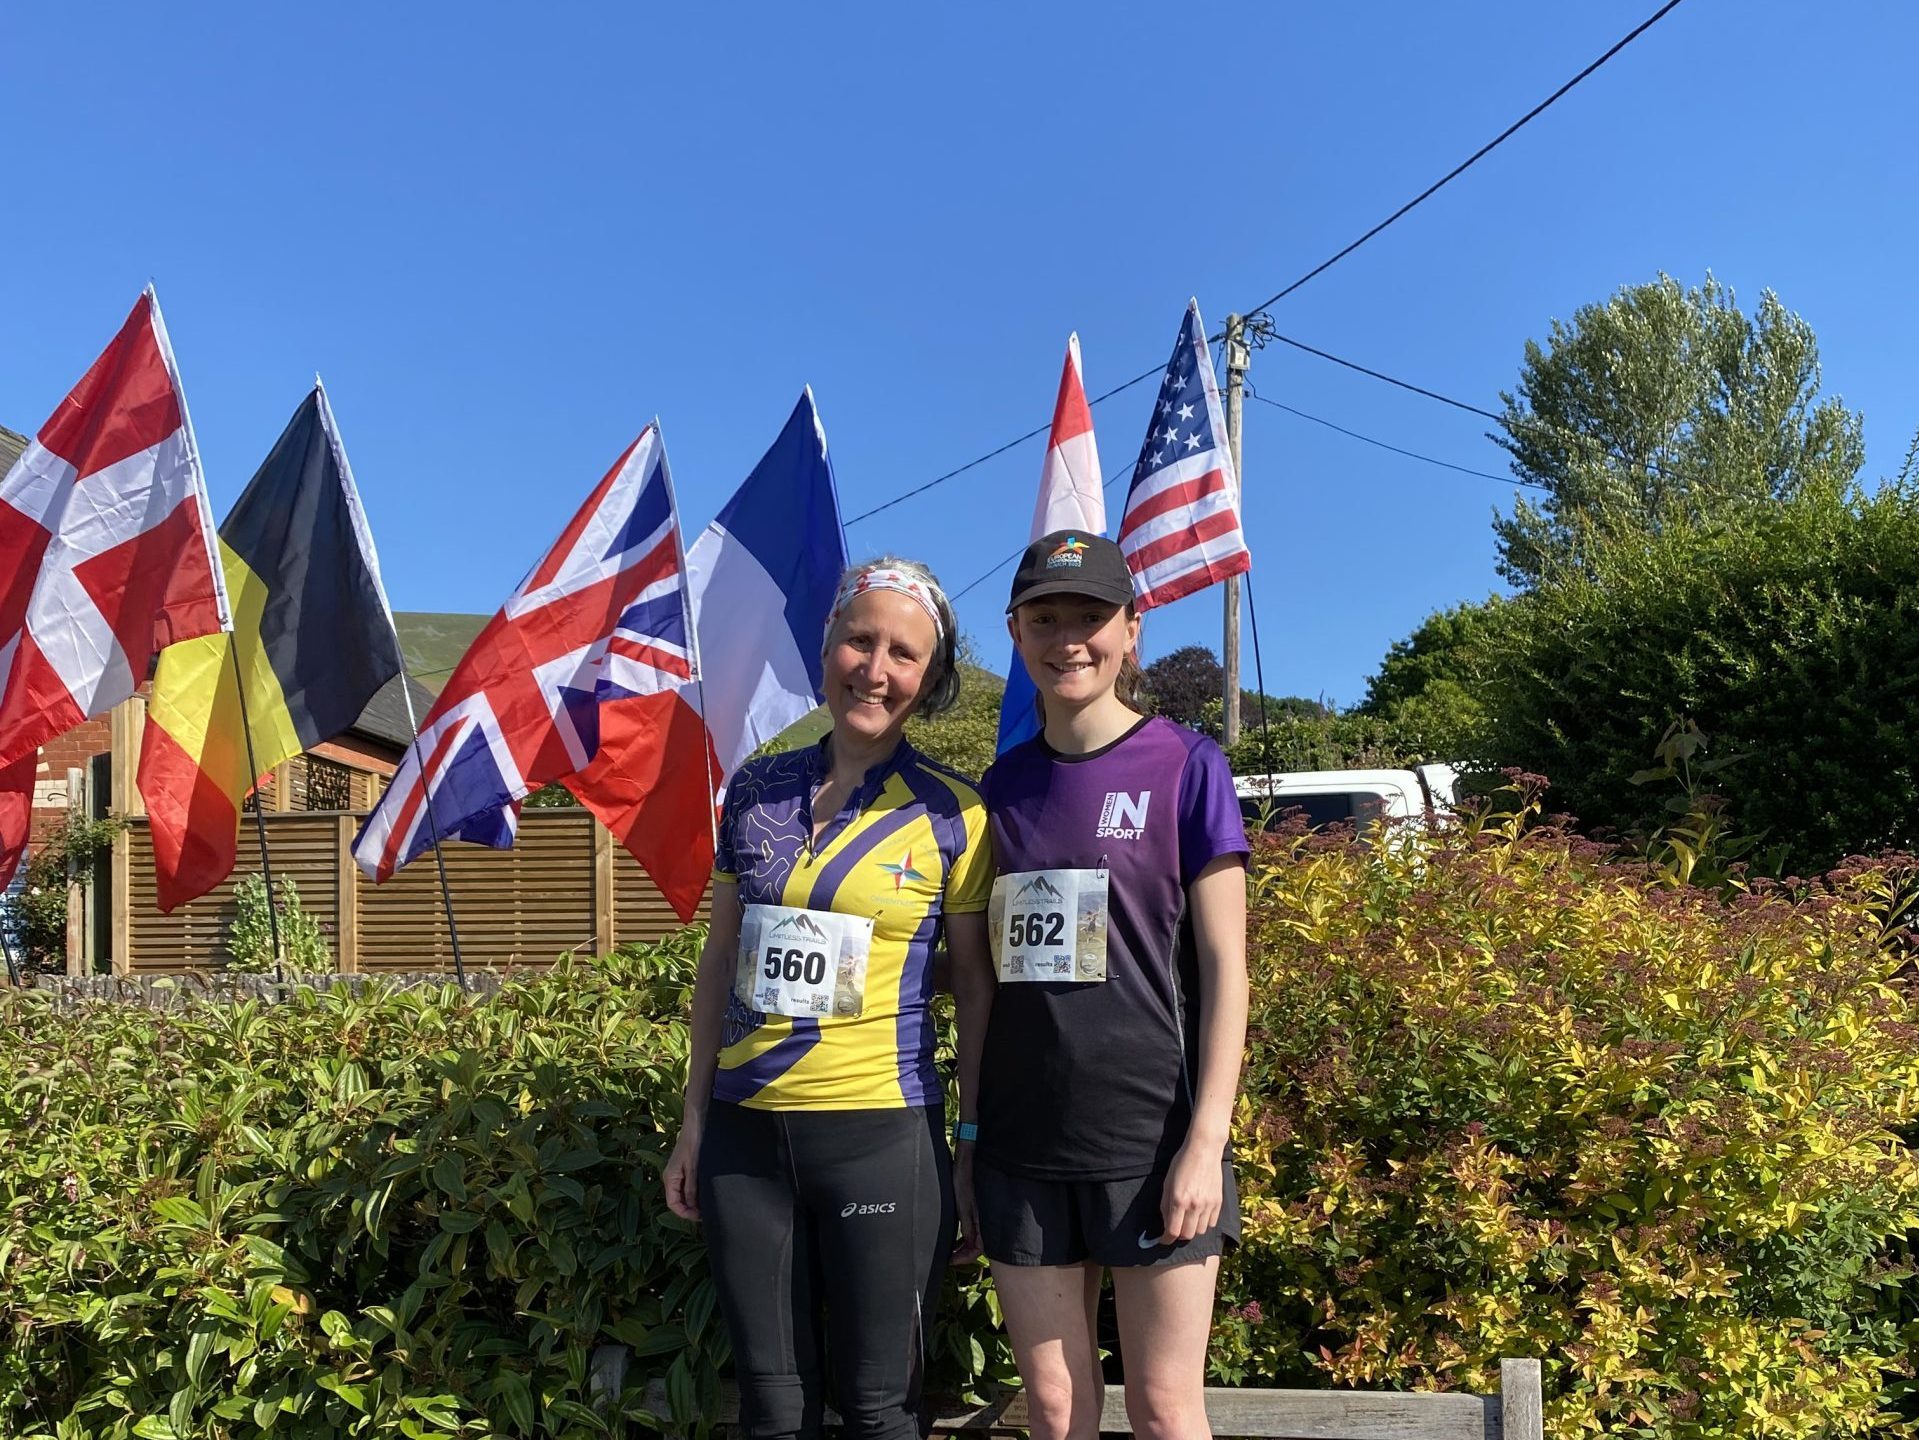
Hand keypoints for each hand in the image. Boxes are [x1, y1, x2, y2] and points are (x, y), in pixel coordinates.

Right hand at [664, 1120, 702, 1221]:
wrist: (697, 1121)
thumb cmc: (694, 1141)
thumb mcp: (694, 1167)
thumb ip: (692, 1188)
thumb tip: (693, 1207)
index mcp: (670, 1178)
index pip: (673, 1204)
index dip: (685, 1214)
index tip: (701, 1217)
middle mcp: (673, 1177)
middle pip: (679, 1201)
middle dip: (691, 1209)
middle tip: (708, 1213)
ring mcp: (680, 1172)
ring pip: (685, 1194)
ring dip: (695, 1201)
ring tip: (709, 1204)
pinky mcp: (688, 1167)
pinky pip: (690, 1185)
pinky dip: (697, 1192)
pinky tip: (708, 1192)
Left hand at [950, 1146, 981, 1264]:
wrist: (971, 1156)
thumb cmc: (966, 1178)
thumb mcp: (964, 1206)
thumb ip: (967, 1229)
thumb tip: (966, 1249)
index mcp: (986, 1222)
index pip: (977, 1250)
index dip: (963, 1258)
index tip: (950, 1261)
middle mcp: (987, 1219)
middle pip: (979, 1245)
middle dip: (965, 1252)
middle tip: (951, 1256)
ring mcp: (984, 1212)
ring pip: (977, 1236)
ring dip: (965, 1243)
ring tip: (952, 1247)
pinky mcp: (980, 1205)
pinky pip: (976, 1225)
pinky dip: (967, 1232)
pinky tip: (958, 1232)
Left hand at [1156, 1138, 1221, 1246]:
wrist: (1204, 1150)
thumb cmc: (1182, 1163)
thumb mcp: (1167, 1183)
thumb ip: (1165, 1205)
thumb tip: (1166, 1224)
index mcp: (1179, 1200)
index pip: (1173, 1231)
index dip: (1166, 1239)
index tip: (1163, 1240)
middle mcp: (1195, 1205)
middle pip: (1188, 1235)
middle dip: (1179, 1235)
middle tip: (1175, 1229)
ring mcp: (1209, 1204)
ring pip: (1201, 1231)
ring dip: (1193, 1229)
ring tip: (1188, 1220)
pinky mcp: (1218, 1202)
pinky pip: (1212, 1223)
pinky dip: (1204, 1223)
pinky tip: (1199, 1215)